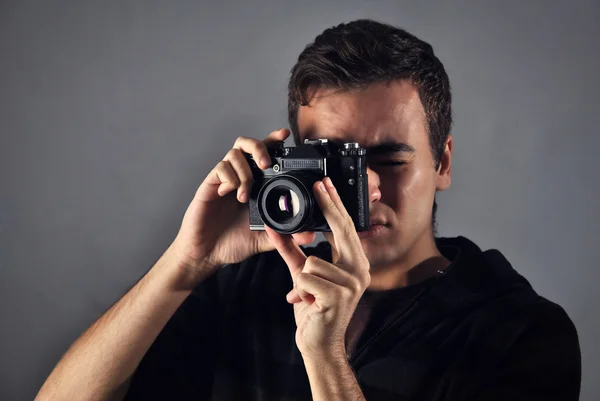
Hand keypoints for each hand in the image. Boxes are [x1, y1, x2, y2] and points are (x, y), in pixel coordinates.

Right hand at [171, 129, 315, 282]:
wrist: (207, 254)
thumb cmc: (232, 243)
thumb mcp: (265, 239)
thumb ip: (286, 235)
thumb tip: (309, 235)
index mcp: (254, 185)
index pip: (264, 155)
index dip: (274, 141)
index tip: (285, 135)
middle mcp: (239, 178)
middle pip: (247, 144)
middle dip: (259, 148)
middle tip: (265, 165)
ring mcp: (224, 180)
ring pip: (234, 153)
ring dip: (244, 171)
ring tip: (244, 195)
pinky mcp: (209, 185)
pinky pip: (220, 168)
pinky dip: (229, 178)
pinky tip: (229, 193)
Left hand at [265, 177, 370, 360]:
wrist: (318, 344)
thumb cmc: (314, 308)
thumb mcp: (302, 275)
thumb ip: (292, 251)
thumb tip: (276, 229)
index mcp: (355, 263)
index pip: (345, 228)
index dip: (335, 204)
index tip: (325, 185)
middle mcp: (360, 271)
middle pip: (341, 230)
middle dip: (328, 205)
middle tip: (318, 183)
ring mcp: (353, 284)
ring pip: (313, 261)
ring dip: (303, 279)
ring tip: (309, 294)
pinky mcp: (339, 297)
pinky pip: (307, 276)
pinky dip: (300, 289)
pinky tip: (308, 302)